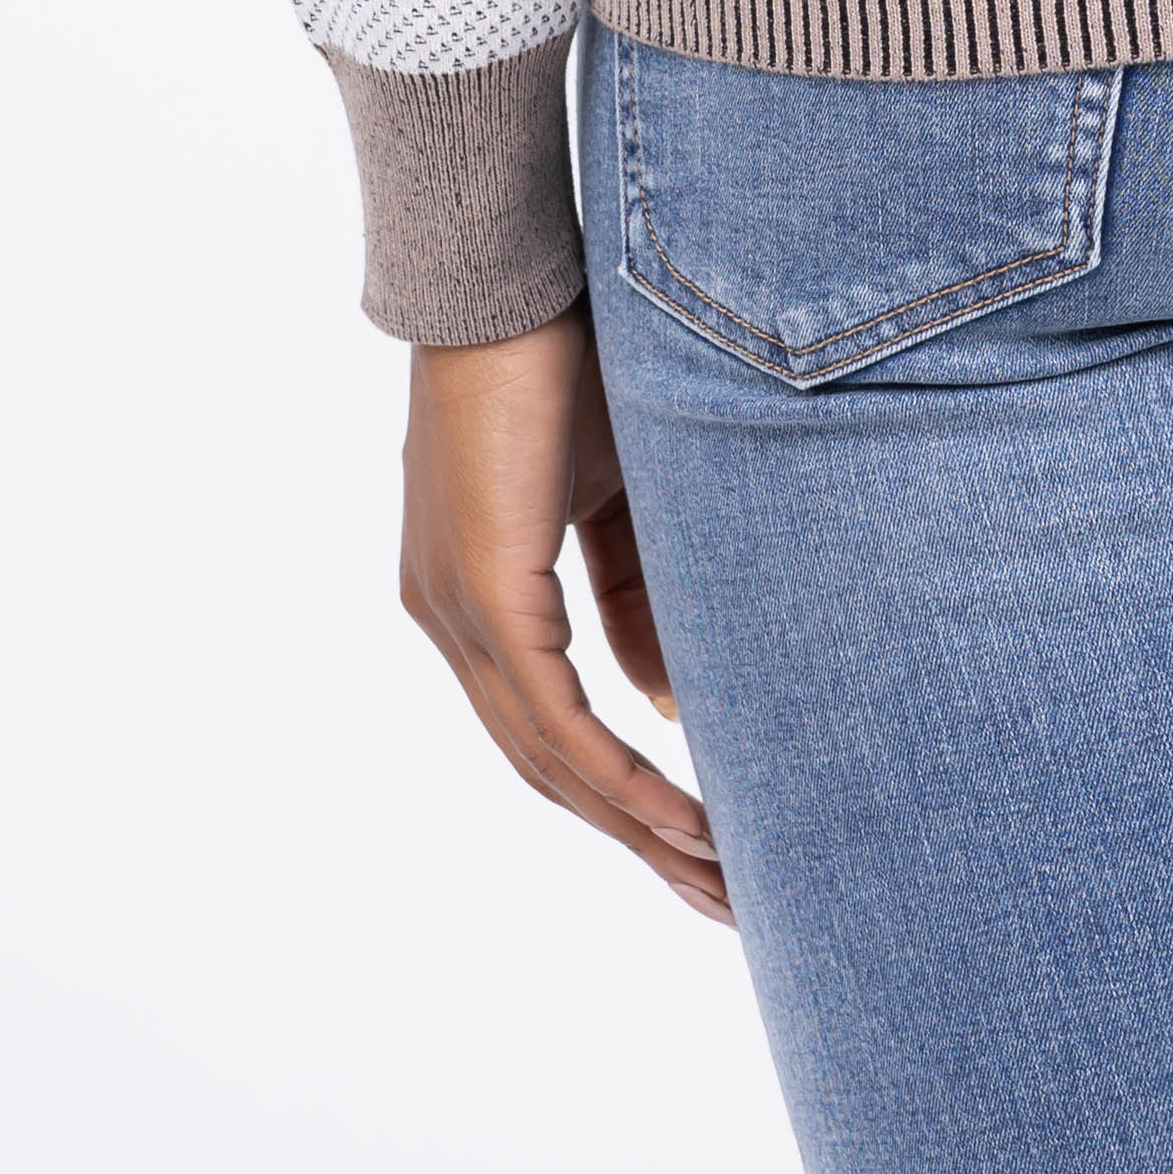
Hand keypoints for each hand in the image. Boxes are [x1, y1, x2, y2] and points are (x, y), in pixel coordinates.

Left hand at [397, 312, 733, 922]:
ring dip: (637, 829)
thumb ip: (636, 591)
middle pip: (548, 770)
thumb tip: (667, 700)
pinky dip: (619, 777)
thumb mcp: (617, 492)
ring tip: (719, 882)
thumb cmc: (564, 354)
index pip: (548, 728)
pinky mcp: (485, 593)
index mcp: (473, 596)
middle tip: (723, 902)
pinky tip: (683, 819)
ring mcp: (457, 612)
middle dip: (638, 842)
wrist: (506, 271)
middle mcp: (449, 621)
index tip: (698, 845)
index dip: (621, 794)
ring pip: (550, 761)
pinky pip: (555, 718)